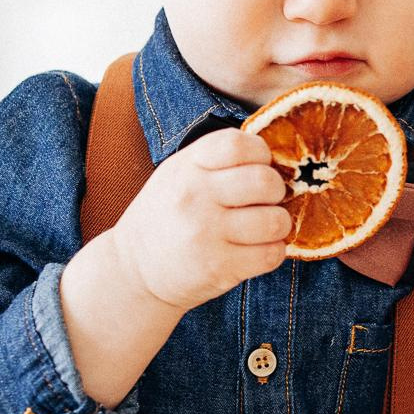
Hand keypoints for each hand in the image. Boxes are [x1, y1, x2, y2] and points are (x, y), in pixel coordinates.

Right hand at [108, 128, 289, 312]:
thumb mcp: (179, 174)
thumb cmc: (167, 215)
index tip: (258, 167)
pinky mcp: (219, 268)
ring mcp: (206, 233)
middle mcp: (195, 197)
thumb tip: (277, 160)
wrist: (134, 269)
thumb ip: (219, 162)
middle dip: (277, 191)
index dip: (261, 154)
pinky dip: (273, 252)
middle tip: (266, 201)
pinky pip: (271, 255)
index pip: (239, 144)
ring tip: (264, 228)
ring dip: (279, 225)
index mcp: (188, 166)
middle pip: (265, 181)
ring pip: (275, 221)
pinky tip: (257, 249)